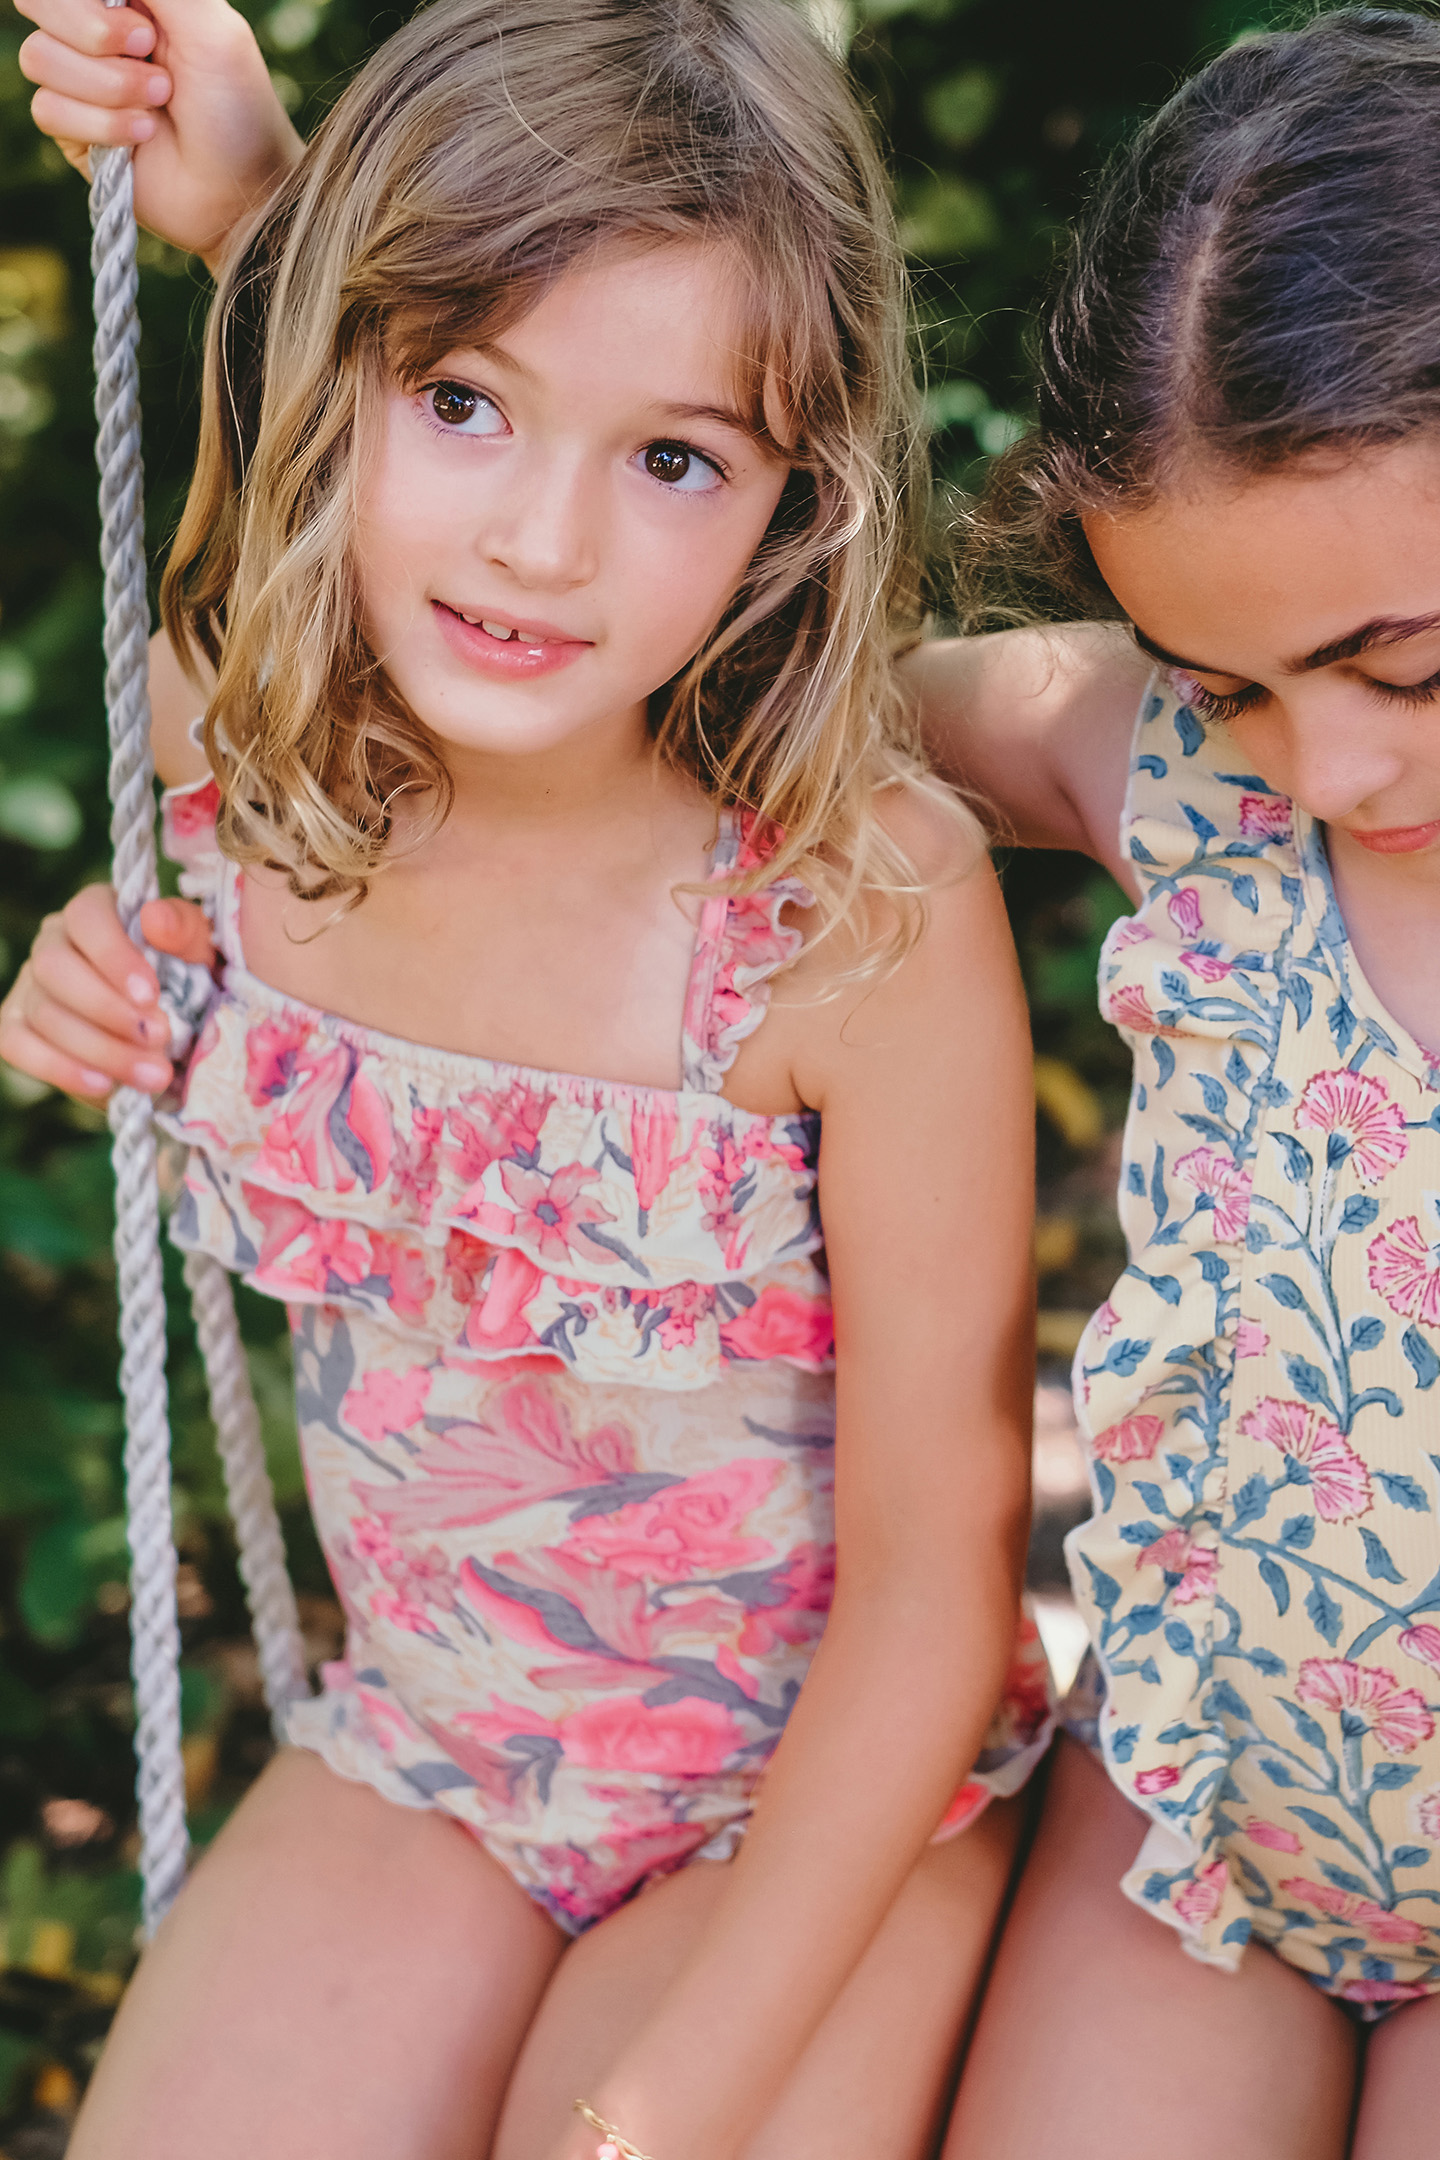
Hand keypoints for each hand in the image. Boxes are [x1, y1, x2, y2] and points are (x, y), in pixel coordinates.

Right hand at [0, 886, 215, 1101]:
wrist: (174, 1037)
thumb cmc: (188, 983)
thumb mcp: (201, 954)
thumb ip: (185, 932)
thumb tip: (156, 918)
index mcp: (94, 912)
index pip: (86, 916)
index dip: (114, 955)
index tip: (151, 996)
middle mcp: (52, 942)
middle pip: (54, 967)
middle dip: (108, 1009)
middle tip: (160, 1038)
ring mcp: (29, 986)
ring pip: (43, 1012)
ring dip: (100, 1049)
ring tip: (152, 1074)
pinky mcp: (16, 1028)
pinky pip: (18, 1046)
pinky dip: (61, 1069)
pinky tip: (104, 1085)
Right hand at [16, 0, 302, 265]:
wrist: (239, 195)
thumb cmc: (238, 108)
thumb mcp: (211, 26)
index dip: (92, 1)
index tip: (145, 22)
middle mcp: (97, 32)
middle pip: (37, 2)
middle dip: (95, 32)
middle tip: (150, 52)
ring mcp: (81, 81)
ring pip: (39, 57)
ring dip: (109, 85)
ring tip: (159, 103)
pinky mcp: (74, 131)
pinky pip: (48, 109)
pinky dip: (101, 124)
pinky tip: (142, 137)